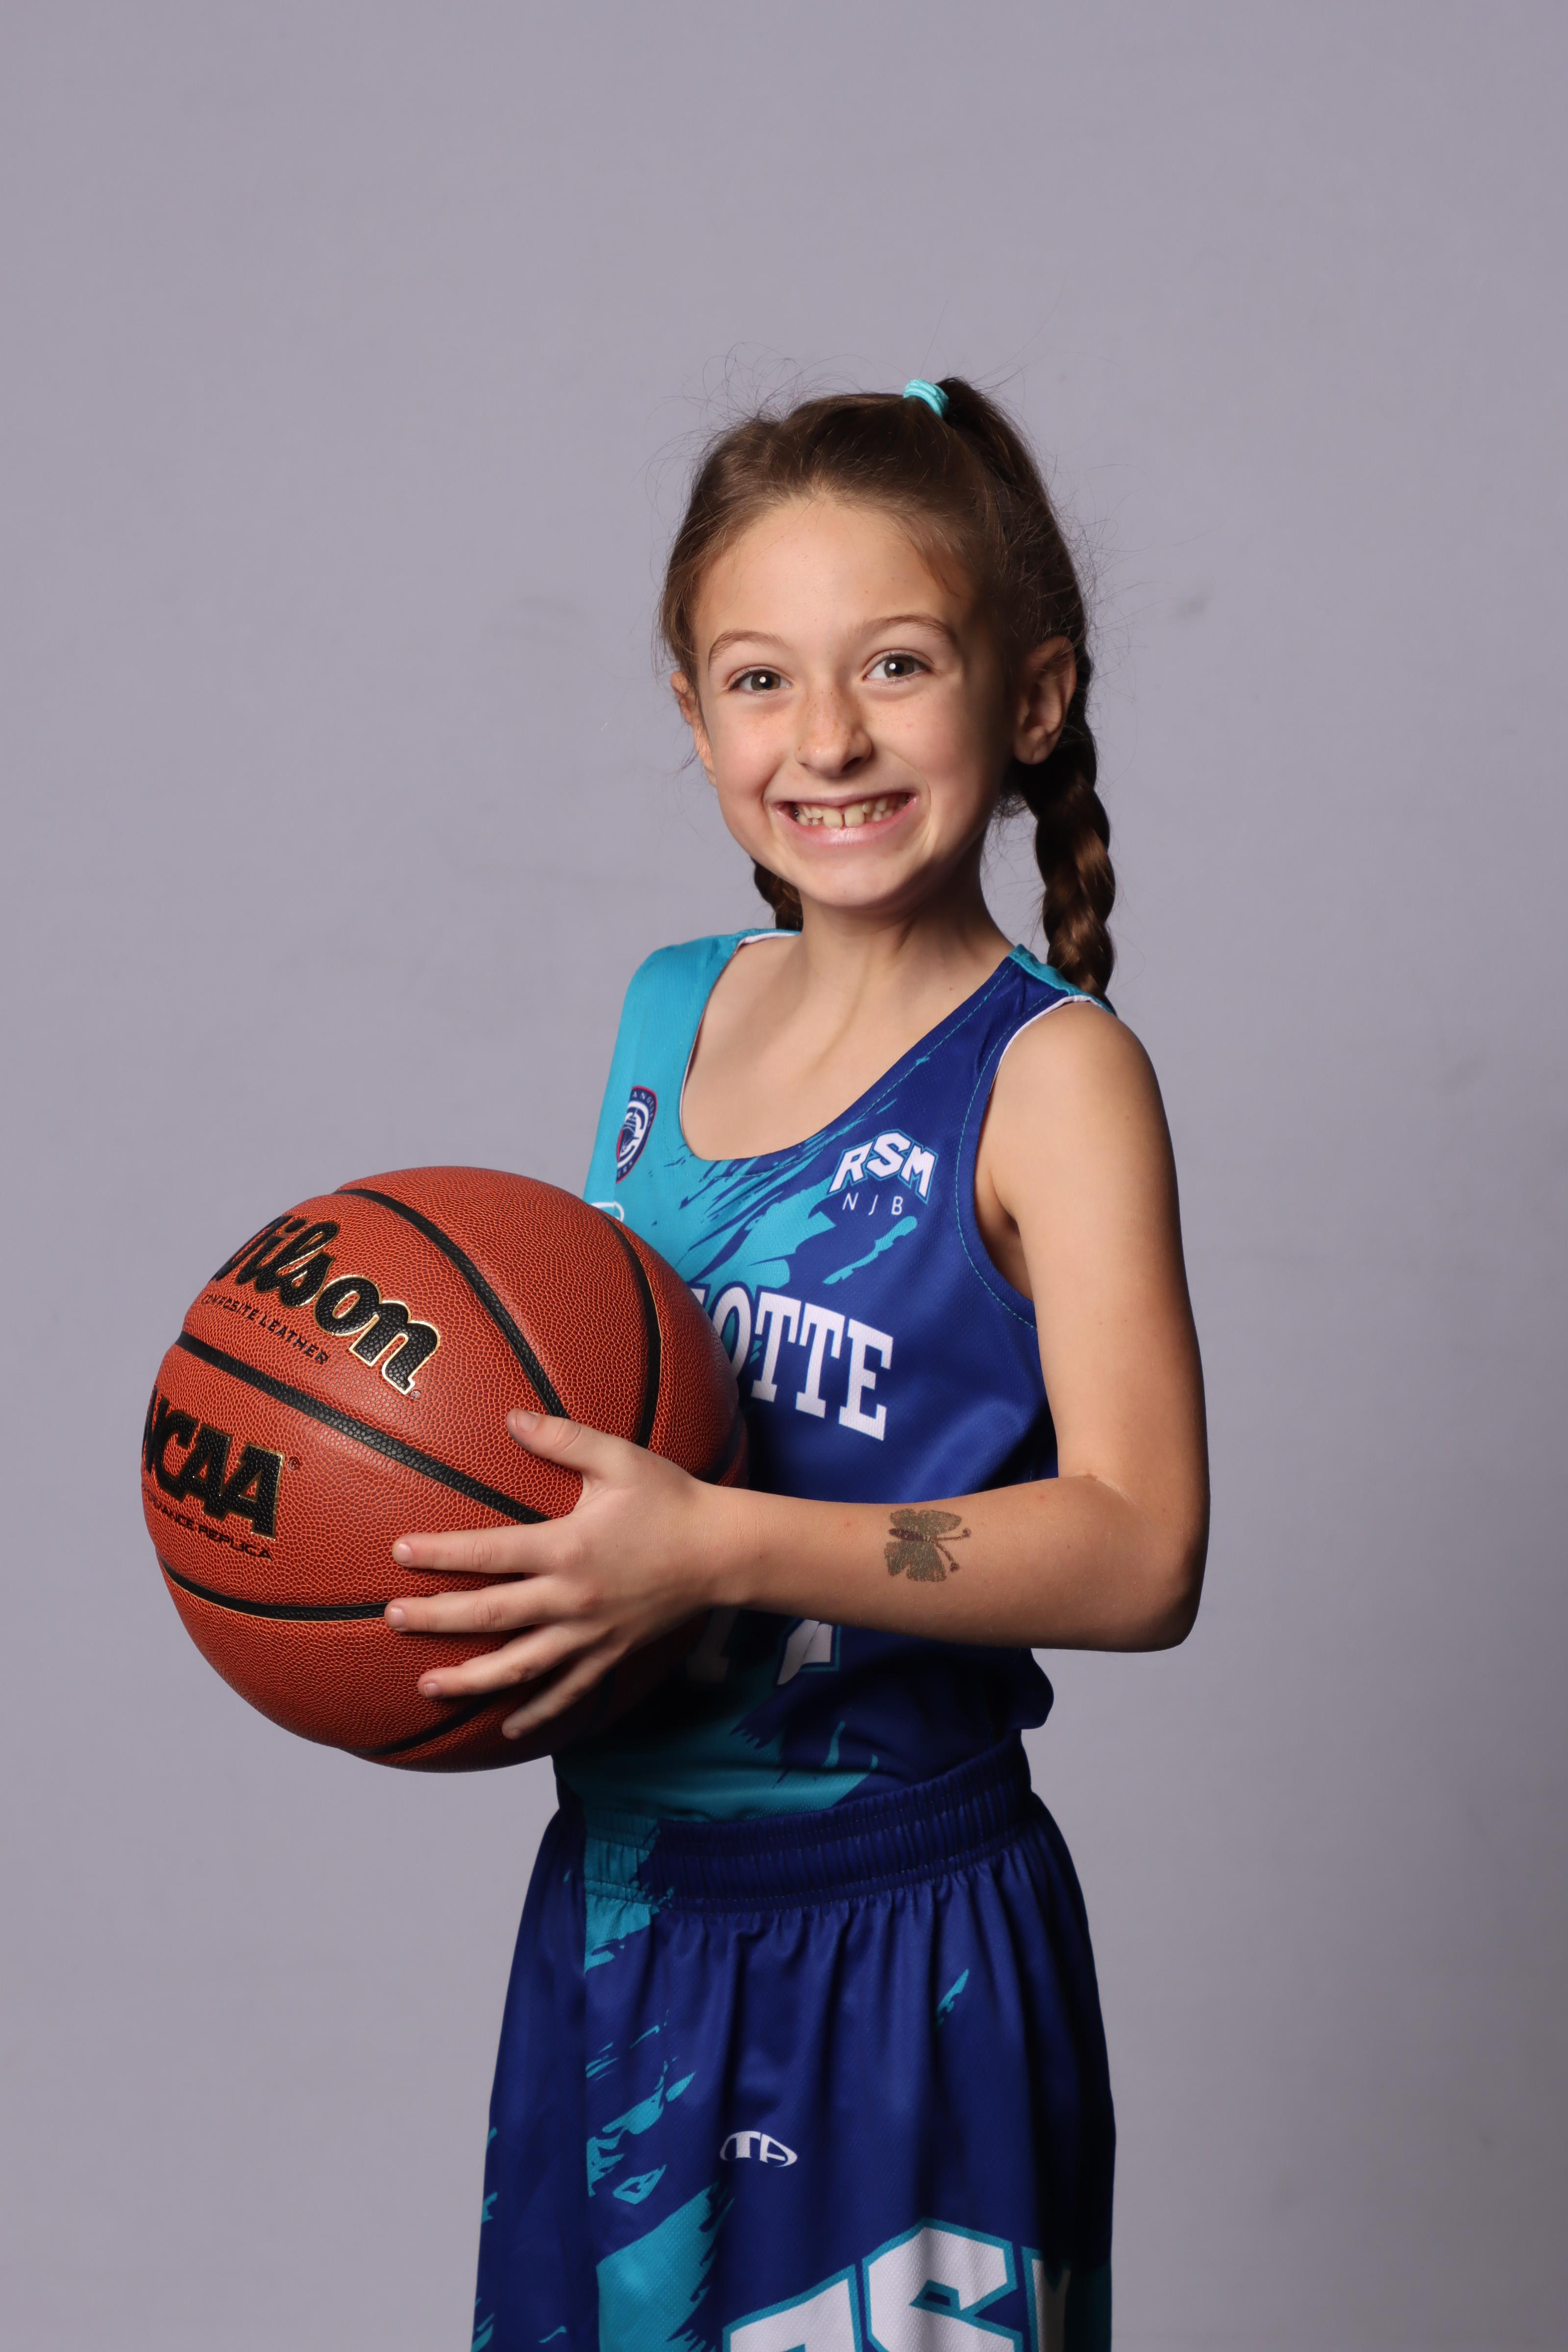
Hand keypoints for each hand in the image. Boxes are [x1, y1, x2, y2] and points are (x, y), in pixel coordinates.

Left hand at [385, 1409, 732, 1740]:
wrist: (722, 1551)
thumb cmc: (670, 1498)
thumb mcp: (619, 1458)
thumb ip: (563, 1438)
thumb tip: (510, 1417)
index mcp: (568, 1547)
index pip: (489, 1554)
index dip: (441, 1554)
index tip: (399, 1553)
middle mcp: (572, 1598)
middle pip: (490, 1616)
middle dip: (436, 1619)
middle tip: (392, 1619)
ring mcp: (590, 1633)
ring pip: (520, 1666)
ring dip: (471, 1679)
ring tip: (428, 1686)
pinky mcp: (609, 1654)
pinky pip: (568, 1693)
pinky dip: (536, 1714)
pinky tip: (506, 1729)